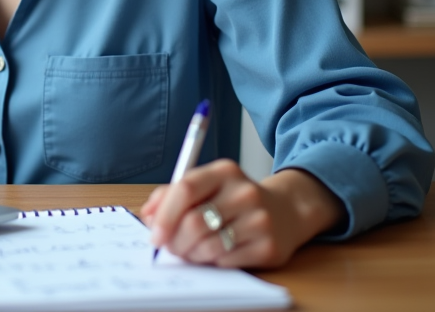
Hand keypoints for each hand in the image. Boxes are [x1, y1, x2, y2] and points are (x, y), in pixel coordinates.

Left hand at [139, 160, 345, 268]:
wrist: (286, 211)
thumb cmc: (233, 199)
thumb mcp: (206, 186)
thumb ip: (171, 195)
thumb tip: (147, 216)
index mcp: (224, 172)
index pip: (186, 189)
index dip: (165, 215)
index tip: (154, 235)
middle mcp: (245, 193)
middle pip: (194, 222)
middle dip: (175, 241)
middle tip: (170, 248)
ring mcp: (260, 220)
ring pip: (208, 246)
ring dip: (191, 254)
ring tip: (190, 251)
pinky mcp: (269, 246)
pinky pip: (226, 261)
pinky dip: (212, 262)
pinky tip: (214, 254)